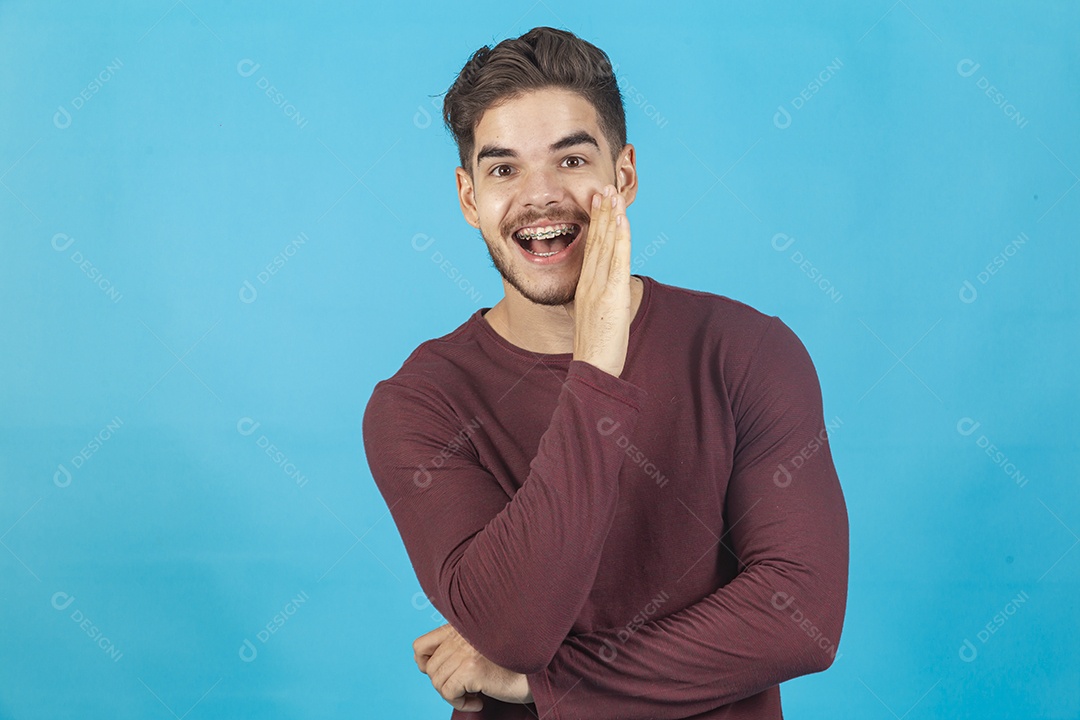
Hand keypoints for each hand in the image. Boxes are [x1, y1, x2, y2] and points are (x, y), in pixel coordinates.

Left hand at [413, 623, 533, 710]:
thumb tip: (424, 665)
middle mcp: (461, 634)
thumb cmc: (512, 661)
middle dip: (445, 684)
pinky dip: (461, 703)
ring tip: (474, 694)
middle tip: (466, 689)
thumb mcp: (479, 647)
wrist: (541, 670)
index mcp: (460, 625)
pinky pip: (448, 693)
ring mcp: (465, 650)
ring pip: (437, 682)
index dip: (424, 664)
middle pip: (429, 669)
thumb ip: (456, 646)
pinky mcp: (472, 668)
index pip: (420, 645)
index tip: (442, 675)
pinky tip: (479, 701)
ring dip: (454, 695)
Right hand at [572, 183, 631, 377]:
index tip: (598, 203)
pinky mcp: (612, 296)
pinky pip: (617, 261)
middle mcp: (589, 283)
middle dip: (601, 212)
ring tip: (612, 194)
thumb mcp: (593, 320)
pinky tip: (621, 220)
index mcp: (584, 288)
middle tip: (604, 187)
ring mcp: (599, 288)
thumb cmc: (595, 351)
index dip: (595, 224)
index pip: (591, 249)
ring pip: (605, 245)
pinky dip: (619, 238)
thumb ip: (597, 303)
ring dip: (610, 217)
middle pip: (596, 240)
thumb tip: (604, 296)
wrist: (592, 370)